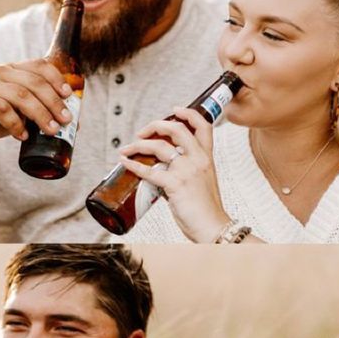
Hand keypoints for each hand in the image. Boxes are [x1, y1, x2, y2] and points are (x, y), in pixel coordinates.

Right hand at [0, 58, 76, 158]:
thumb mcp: (21, 113)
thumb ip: (41, 111)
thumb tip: (74, 123)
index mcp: (13, 69)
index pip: (40, 66)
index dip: (57, 79)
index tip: (69, 96)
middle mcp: (0, 72)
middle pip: (34, 82)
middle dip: (54, 102)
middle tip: (65, 121)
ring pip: (21, 96)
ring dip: (40, 114)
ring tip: (51, 131)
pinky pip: (1, 110)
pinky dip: (16, 124)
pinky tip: (23, 136)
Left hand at [119, 109, 228, 243]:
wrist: (213, 227)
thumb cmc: (207, 209)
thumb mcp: (203, 182)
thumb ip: (185, 172)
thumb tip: (162, 173)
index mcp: (207, 158)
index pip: (203, 125)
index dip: (188, 113)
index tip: (174, 110)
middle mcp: (198, 159)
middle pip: (176, 129)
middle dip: (155, 126)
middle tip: (142, 132)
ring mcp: (187, 171)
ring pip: (159, 147)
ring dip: (138, 145)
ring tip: (127, 148)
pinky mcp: (175, 185)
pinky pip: (150, 171)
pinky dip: (134, 165)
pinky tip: (125, 163)